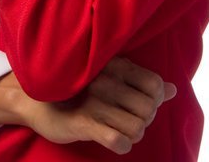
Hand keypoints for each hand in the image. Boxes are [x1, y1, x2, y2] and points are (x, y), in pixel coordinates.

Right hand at [0, 56, 175, 154]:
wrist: (35, 99)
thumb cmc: (78, 90)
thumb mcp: (111, 79)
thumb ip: (142, 83)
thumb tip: (173, 89)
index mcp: (115, 65)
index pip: (155, 84)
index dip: (155, 100)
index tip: (141, 104)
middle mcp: (107, 80)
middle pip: (149, 109)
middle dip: (143, 120)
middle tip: (127, 120)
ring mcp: (95, 101)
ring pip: (138, 128)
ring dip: (132, 135)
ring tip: (119, 130)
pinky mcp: (84, 123)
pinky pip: (118, 141)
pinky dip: (120, 144)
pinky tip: (111, 139)